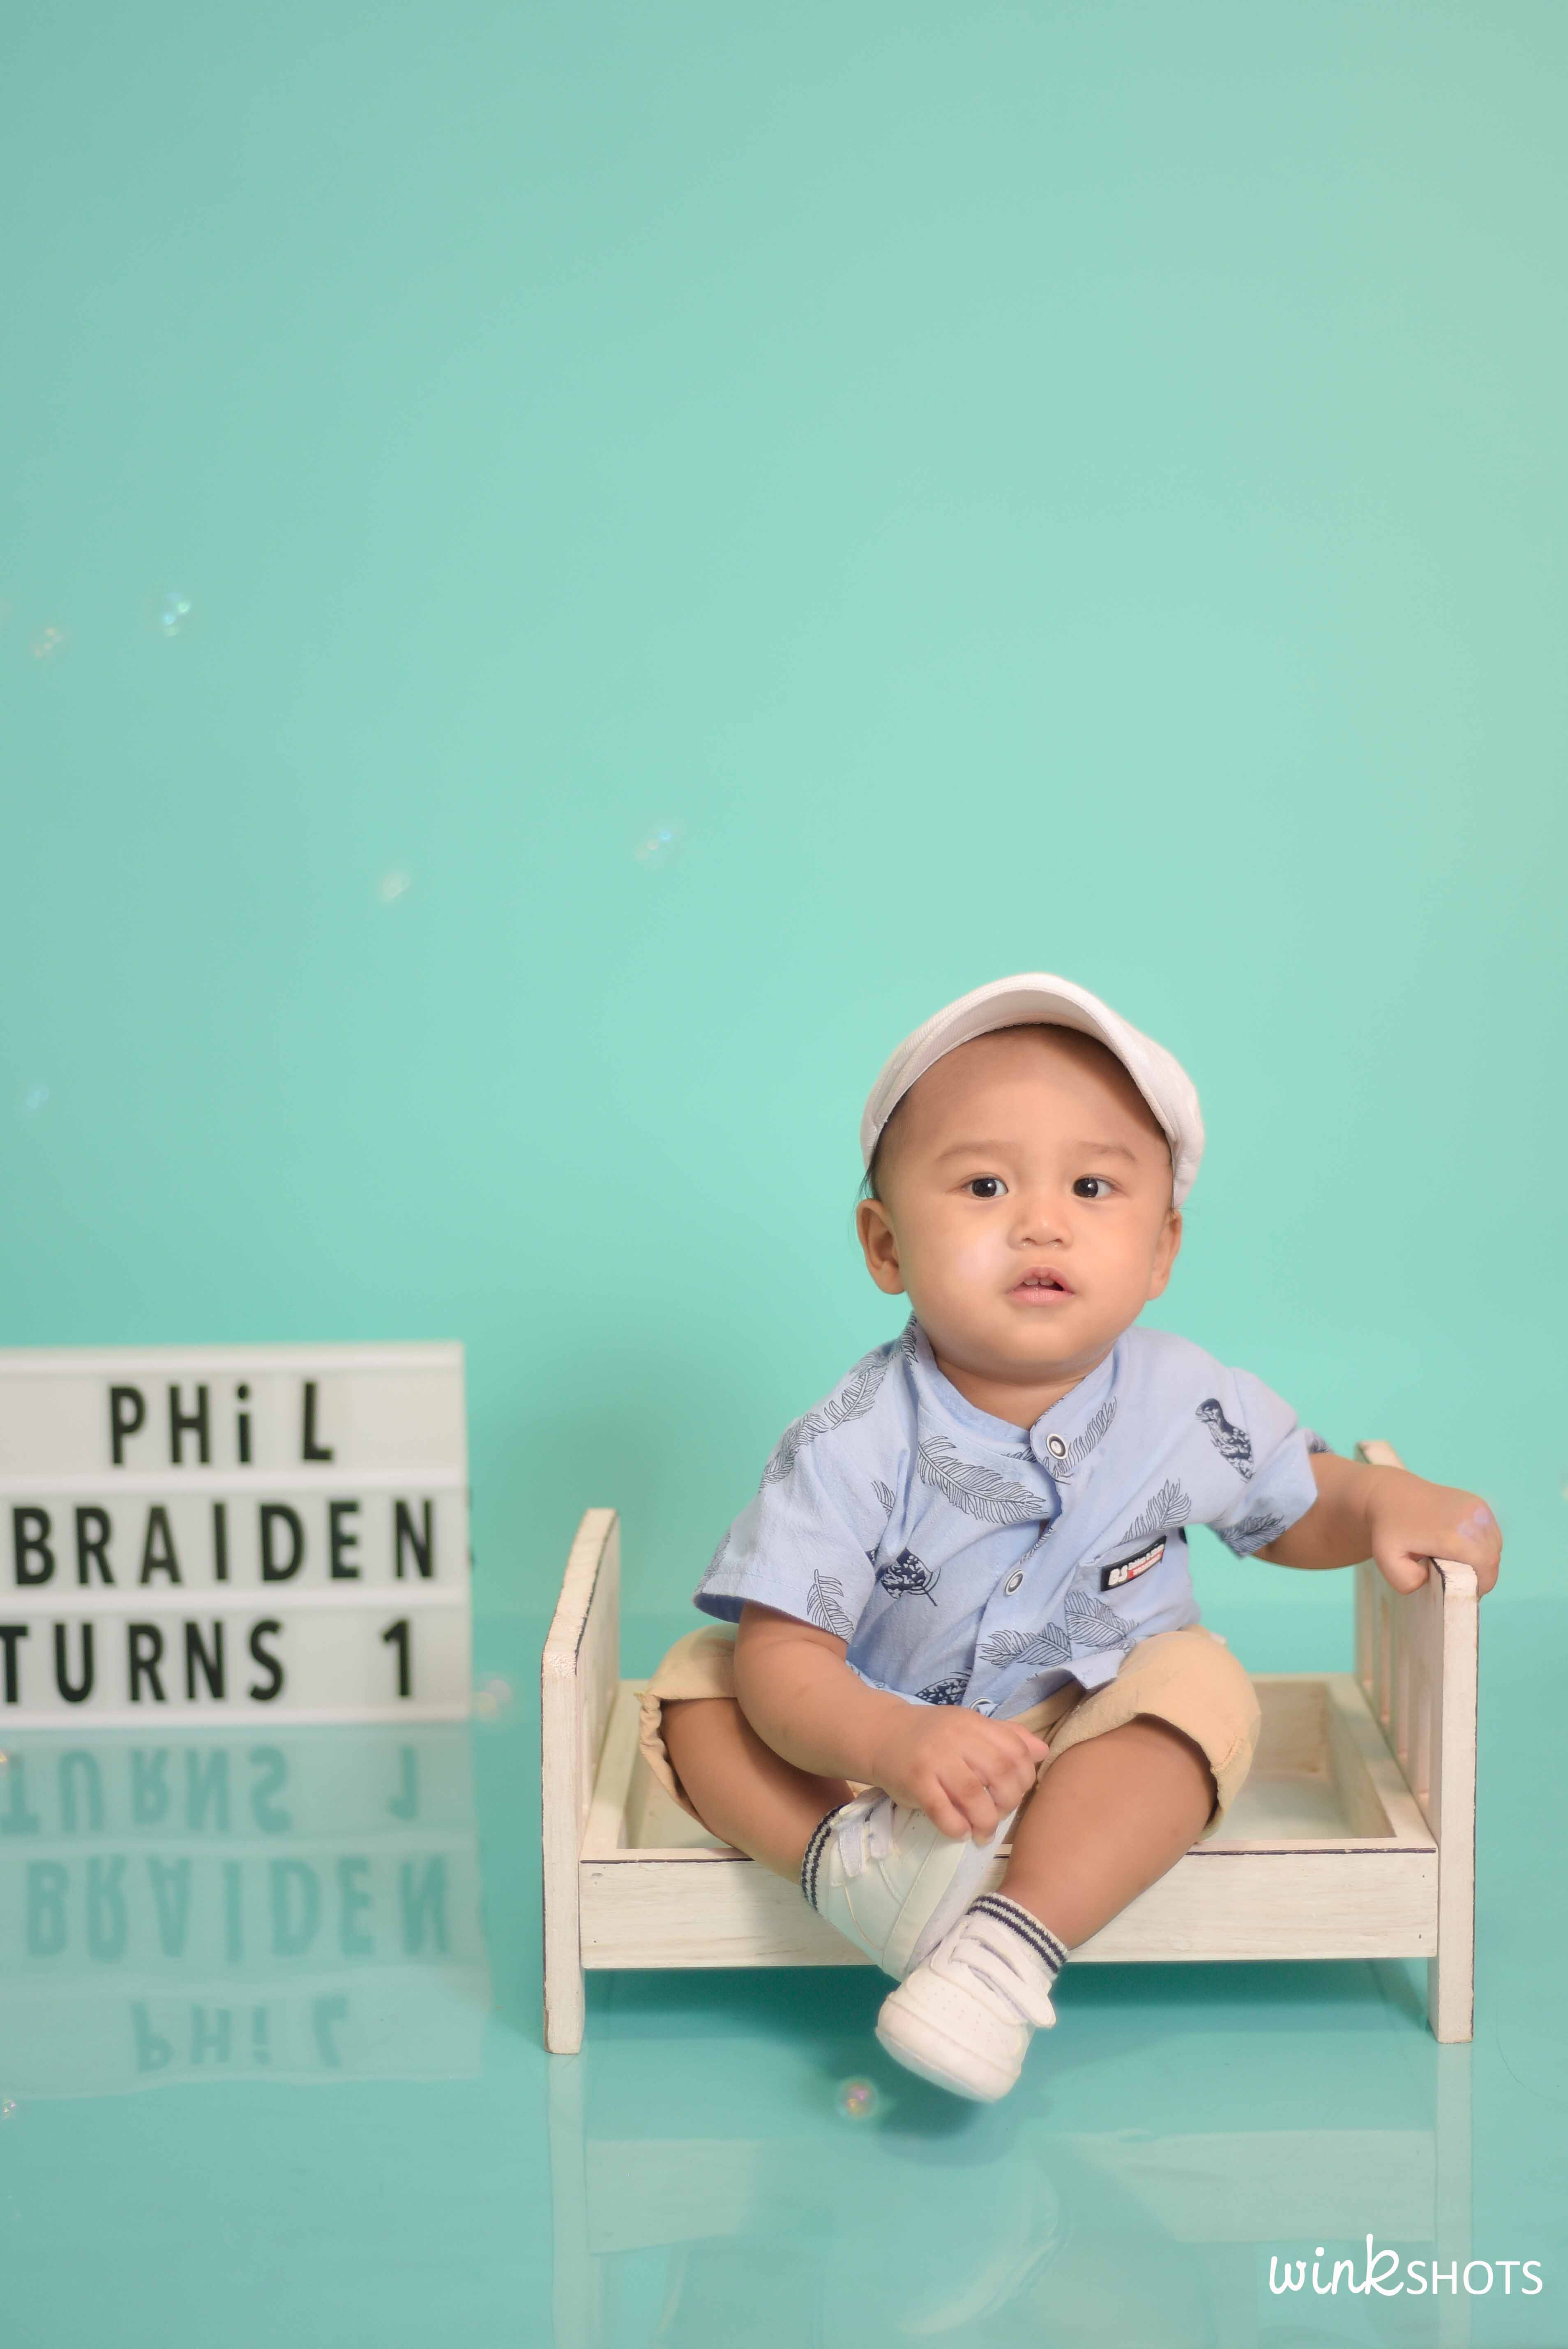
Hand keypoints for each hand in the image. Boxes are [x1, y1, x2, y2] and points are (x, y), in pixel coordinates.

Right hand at [868, 1705, 1053, 1841]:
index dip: (1024, 1777)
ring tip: (983, 1832)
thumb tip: (1043, 1751)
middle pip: (999, 1773)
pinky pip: (942, 1811)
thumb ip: (1006, 1737)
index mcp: (973, 1723)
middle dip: (1008, 1802)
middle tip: (1000, 1814)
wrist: (881, 1734)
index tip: (1016, 1792)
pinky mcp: (915, 1782)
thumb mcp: (969, 1727)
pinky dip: (957, 1828)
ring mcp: (934, 1759)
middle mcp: (955, 1738)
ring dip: (985, 1821)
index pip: (1015, 1750)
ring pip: (973, 1795)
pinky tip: (961, 1832)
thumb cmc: (932, 1736)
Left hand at [1367, 1468, 1501, 1596]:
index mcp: (1453, 1533)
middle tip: (1458, 1580)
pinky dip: (1482, 1545)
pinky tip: (1460, 1547)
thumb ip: (1407, 1581)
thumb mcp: (1386, 1560)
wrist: (1389, 1493)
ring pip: (1494, 1546)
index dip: (1478, 1585)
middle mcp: (1471, 1517)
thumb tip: (1432, 1580)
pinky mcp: (1478, 1503)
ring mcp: (1477, 1507)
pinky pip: (1490, 1533)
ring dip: (1482, 1560)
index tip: (1460, 1591)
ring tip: (1457, 1563)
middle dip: (1480, 1576)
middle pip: (1492, 1558)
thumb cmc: (1388, 1529)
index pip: (1485, 1567)